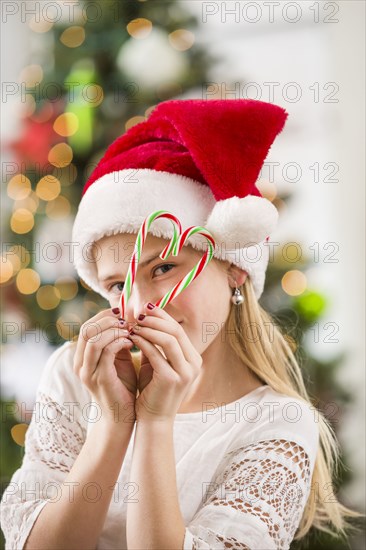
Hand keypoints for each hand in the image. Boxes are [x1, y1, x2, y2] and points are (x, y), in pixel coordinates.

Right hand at [73, 308, 136, 426]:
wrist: (122, 418)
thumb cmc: (123, 388)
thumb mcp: (119, 360)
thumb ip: (118, 341)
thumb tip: (126, 319)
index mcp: (82, 358)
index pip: (86, 327)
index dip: (103, 316)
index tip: (121, 312)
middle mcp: (80, 364)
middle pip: (86, 329)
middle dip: (107, 320)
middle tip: (126, 319)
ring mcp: (88, 372)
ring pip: (94, 339)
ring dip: (113, 330)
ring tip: (129, 329)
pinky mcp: (100, 379)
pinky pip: (106, 352)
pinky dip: (118, 342)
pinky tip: (131, 342)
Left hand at [128, 304, 201, 422]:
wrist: (154, 421)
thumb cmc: (153, 391)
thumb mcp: (158, 364)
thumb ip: (156, 345)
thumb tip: (145, 319)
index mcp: (193, 359)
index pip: (178, 330)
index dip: (162, 317)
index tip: (145, 308)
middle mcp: (194, 364)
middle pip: (176, 331)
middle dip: (155, 320)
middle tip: (138, 313)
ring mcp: (185, 372)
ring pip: (168, 339)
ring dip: (149, 329)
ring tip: (133, 324)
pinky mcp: (172, 379)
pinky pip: (156, 354)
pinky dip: (143, 343)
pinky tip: (131, 338)